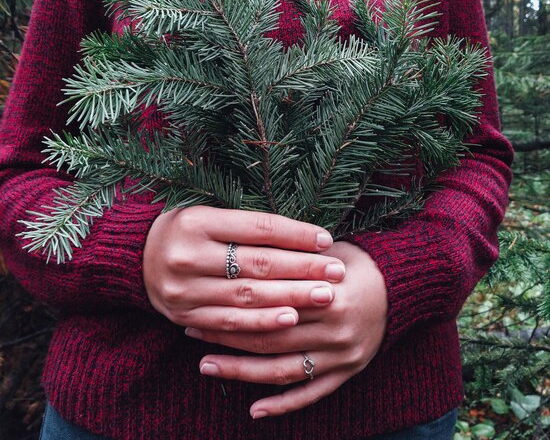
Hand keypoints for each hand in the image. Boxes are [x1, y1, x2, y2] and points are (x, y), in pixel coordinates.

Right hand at [143, 205, 345, 330]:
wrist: (136, 257)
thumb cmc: (186, 229)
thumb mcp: (208, 213)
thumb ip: (247, 225)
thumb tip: (302, 234)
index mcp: (197, 221)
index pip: (258, 228)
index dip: (295, 234)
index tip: (326, 240)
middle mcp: (188, 255)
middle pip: (257, 263)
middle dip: (302, 268)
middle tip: (336, 271)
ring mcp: (185, 289)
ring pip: (247, 296)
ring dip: (290, 297)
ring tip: (324, 295)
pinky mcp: (185, 316)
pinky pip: (230, 323)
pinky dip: (262, 323)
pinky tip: (290, 319)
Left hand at [185, 241, 387, 417]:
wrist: (400, 286)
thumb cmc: (356, 263)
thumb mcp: (328, 253)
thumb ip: (292, 257)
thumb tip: (245, 251)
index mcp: (328, 293)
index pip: (269, 303)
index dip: (233, 304)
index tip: (201, 301)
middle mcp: (333, 327)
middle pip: (270, 336)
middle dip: (227, 334)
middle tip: (192, 329)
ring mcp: (341, 354)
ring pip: (283, 369)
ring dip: (242, 371)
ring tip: (207, 366)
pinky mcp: (347, 371)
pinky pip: (312, 393)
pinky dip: (283, 404)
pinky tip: (255, 410)